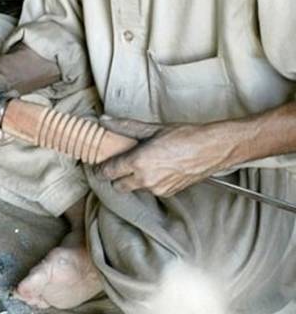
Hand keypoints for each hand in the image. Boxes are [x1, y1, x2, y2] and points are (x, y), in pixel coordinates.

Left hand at [97, 116, 234, 195]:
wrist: (212, 149)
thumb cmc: (186, 137)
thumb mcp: (152, 129)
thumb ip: (125, 126)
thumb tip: (105, 121)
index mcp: (138, 162)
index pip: (108, 172)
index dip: (101, 168)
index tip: (100, 163)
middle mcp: (145, 179)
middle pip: (117, 186)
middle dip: (116, 176)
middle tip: (120, 162)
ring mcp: (156, 189)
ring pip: (134, 188)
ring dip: (133, 178)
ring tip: (144, 161)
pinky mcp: (167, 193)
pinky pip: (150, 189)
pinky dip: (148, 181)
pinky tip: (158, 168)